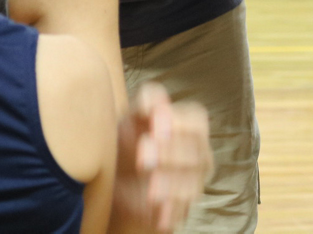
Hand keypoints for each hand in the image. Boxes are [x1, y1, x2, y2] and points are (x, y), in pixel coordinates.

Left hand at [113, 84, 211, 232]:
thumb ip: (146, 103)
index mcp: (186, 126)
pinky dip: (170, 210)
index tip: (154, 127)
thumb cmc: (127, 142)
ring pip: (193, 184)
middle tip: (143, 157)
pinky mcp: (179, 209)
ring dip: (172, 184)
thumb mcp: (131, 118)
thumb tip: (157, 104)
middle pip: (198, 152)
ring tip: (150, 188)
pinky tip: (155, 208)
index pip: (197, 119)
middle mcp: (196, 154)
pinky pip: (182, 211)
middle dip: (172, 154)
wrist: (114, 183)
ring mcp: (191, 183)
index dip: (179, 122)